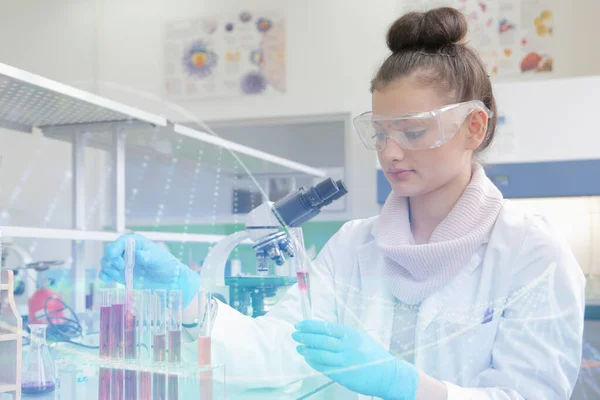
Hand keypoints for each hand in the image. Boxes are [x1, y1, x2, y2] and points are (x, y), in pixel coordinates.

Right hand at [99, 234, 200, 306]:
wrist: (168, 281)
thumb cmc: (166, 265)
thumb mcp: (159, 259)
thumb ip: (149, 256)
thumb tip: (138, 255)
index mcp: (136, 243)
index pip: (122, 241)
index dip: (116, 246)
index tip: (114, 254)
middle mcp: (127, 252)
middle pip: (111, 251)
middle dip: (111, 258)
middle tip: (121, 266)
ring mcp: (123, 263)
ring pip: (107, 261)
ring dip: (107, 267)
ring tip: (116, 274)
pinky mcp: (121, 275)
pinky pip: (107, 273)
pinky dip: (104, 275)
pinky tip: (106, 278)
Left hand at [292, 321, 418, 399]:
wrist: (388, 375)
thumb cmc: (374, 355)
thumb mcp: (361, 338)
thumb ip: (343, 335)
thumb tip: (323, 331)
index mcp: (351, 334)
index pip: (326, 327)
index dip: (310, 326)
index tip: (300, 325)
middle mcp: (347, 346)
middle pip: (320, 340)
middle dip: (305, 337)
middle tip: (294, 335)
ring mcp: (344, 361)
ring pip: (319, 354)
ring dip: (306, 350)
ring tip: (298, 347)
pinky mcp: (343, 375)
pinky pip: (324, 367)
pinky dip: (313, 362)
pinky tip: (308, 359)